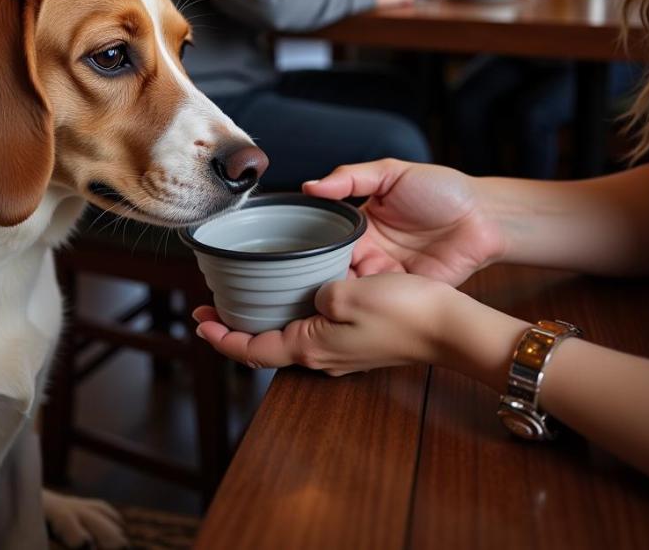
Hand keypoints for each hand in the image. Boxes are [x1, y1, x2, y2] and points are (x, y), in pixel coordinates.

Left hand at [194, 273, 452, 374]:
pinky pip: (312, 329)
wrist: (448, 327)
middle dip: (236, 328)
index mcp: (311, 346)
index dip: (222, 338)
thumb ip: (316, 293)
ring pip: (288, 337)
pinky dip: (290, 314)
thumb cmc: (403, 311)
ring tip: (245, 297)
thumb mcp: (347, 293)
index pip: (252, 349)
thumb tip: (313, 296)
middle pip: (265, 346)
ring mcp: (340, 351)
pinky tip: (293, 293)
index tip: (199, 320)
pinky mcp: (355, 340)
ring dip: (262, 320)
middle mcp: (321, 355)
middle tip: (213, 306)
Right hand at [304, 160, 505, 284]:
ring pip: (353, 288)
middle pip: (333, 267)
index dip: (309, 248)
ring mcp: (387, 273)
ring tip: (319, 296)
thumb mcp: (391, 173)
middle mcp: (369, 251)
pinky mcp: (407, 291)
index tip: (290, 255)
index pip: (325, 239)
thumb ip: (349, 178)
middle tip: (299, 282)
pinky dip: (367, 303)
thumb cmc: (441, 189)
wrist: (485, 215)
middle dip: (318, 276)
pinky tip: (354, 302)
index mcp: (360, 224)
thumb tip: (310, 186)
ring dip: (339, 292)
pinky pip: (381, 301)